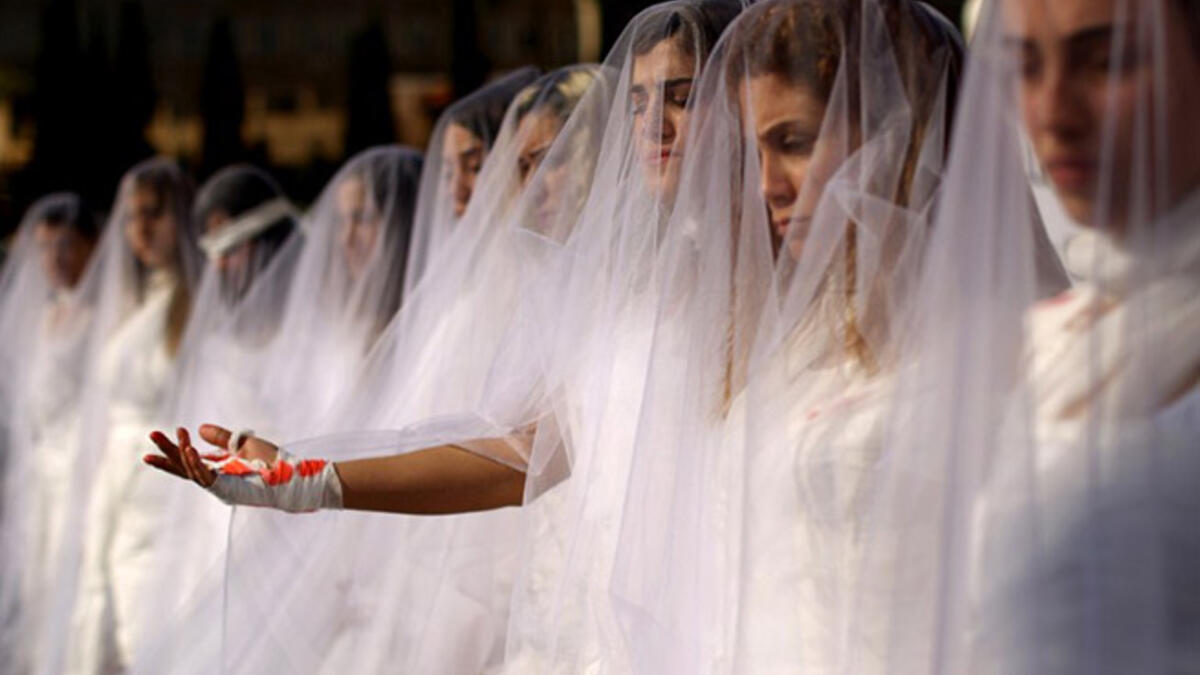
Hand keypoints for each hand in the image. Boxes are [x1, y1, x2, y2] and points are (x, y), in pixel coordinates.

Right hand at [144, 424, 278, 486]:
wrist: (290, 477)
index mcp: (217, 468)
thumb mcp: (243, 443)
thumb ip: (221, 437)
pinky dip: (197, 464)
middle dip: (167, 451)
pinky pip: (206, 478)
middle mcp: (215, 479)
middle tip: (151, 433)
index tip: (154, 435)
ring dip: (182, 452)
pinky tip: (190, 450)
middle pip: (183, 465)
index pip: (187, 460)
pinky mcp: (227, 490)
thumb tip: (199, 428)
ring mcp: (219, 486)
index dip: (171, 449)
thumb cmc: (271, 462)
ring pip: (192, 471)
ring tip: (178, 435)